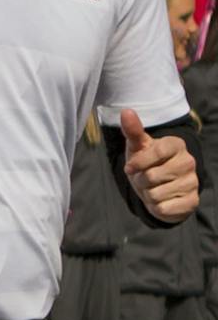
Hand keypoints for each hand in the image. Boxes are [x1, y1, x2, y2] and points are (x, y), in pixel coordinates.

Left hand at [122, 108, 198, 222]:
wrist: (158, 188)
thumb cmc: (146, 164)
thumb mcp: (137, 147)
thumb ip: (132, 130)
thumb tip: (126, 111)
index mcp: (176, 145)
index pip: (157, 152)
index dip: (138, 162)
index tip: (130, 167)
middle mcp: (189, 162)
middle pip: (152, 176)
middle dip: (141, 180)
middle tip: (145, 178)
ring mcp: (193, 182)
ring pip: (156, 194)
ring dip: (148, 194)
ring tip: (153, 188)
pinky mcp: (192, 201)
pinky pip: (164, 208)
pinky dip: (156, 207)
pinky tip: (162, 199)